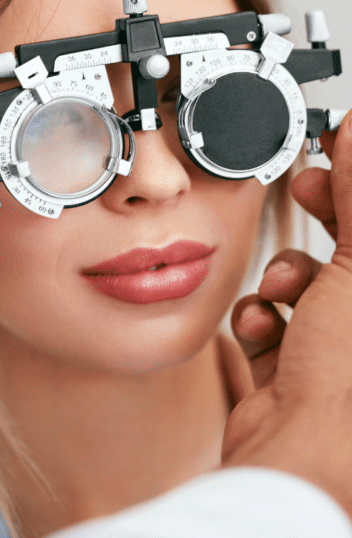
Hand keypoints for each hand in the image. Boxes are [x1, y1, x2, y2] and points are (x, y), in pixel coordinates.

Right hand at [231, 128, 336, 388]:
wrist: (297, 454)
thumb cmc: (349, 383)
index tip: (335, 151)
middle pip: (347, 246)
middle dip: (322, 219)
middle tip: (305, 187)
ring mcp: (338, 350)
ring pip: (305, 282)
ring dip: (283, 279)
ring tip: (283, 292)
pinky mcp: (296, 367)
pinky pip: (273, 319)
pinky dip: (261, 318)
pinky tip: (266, 330)